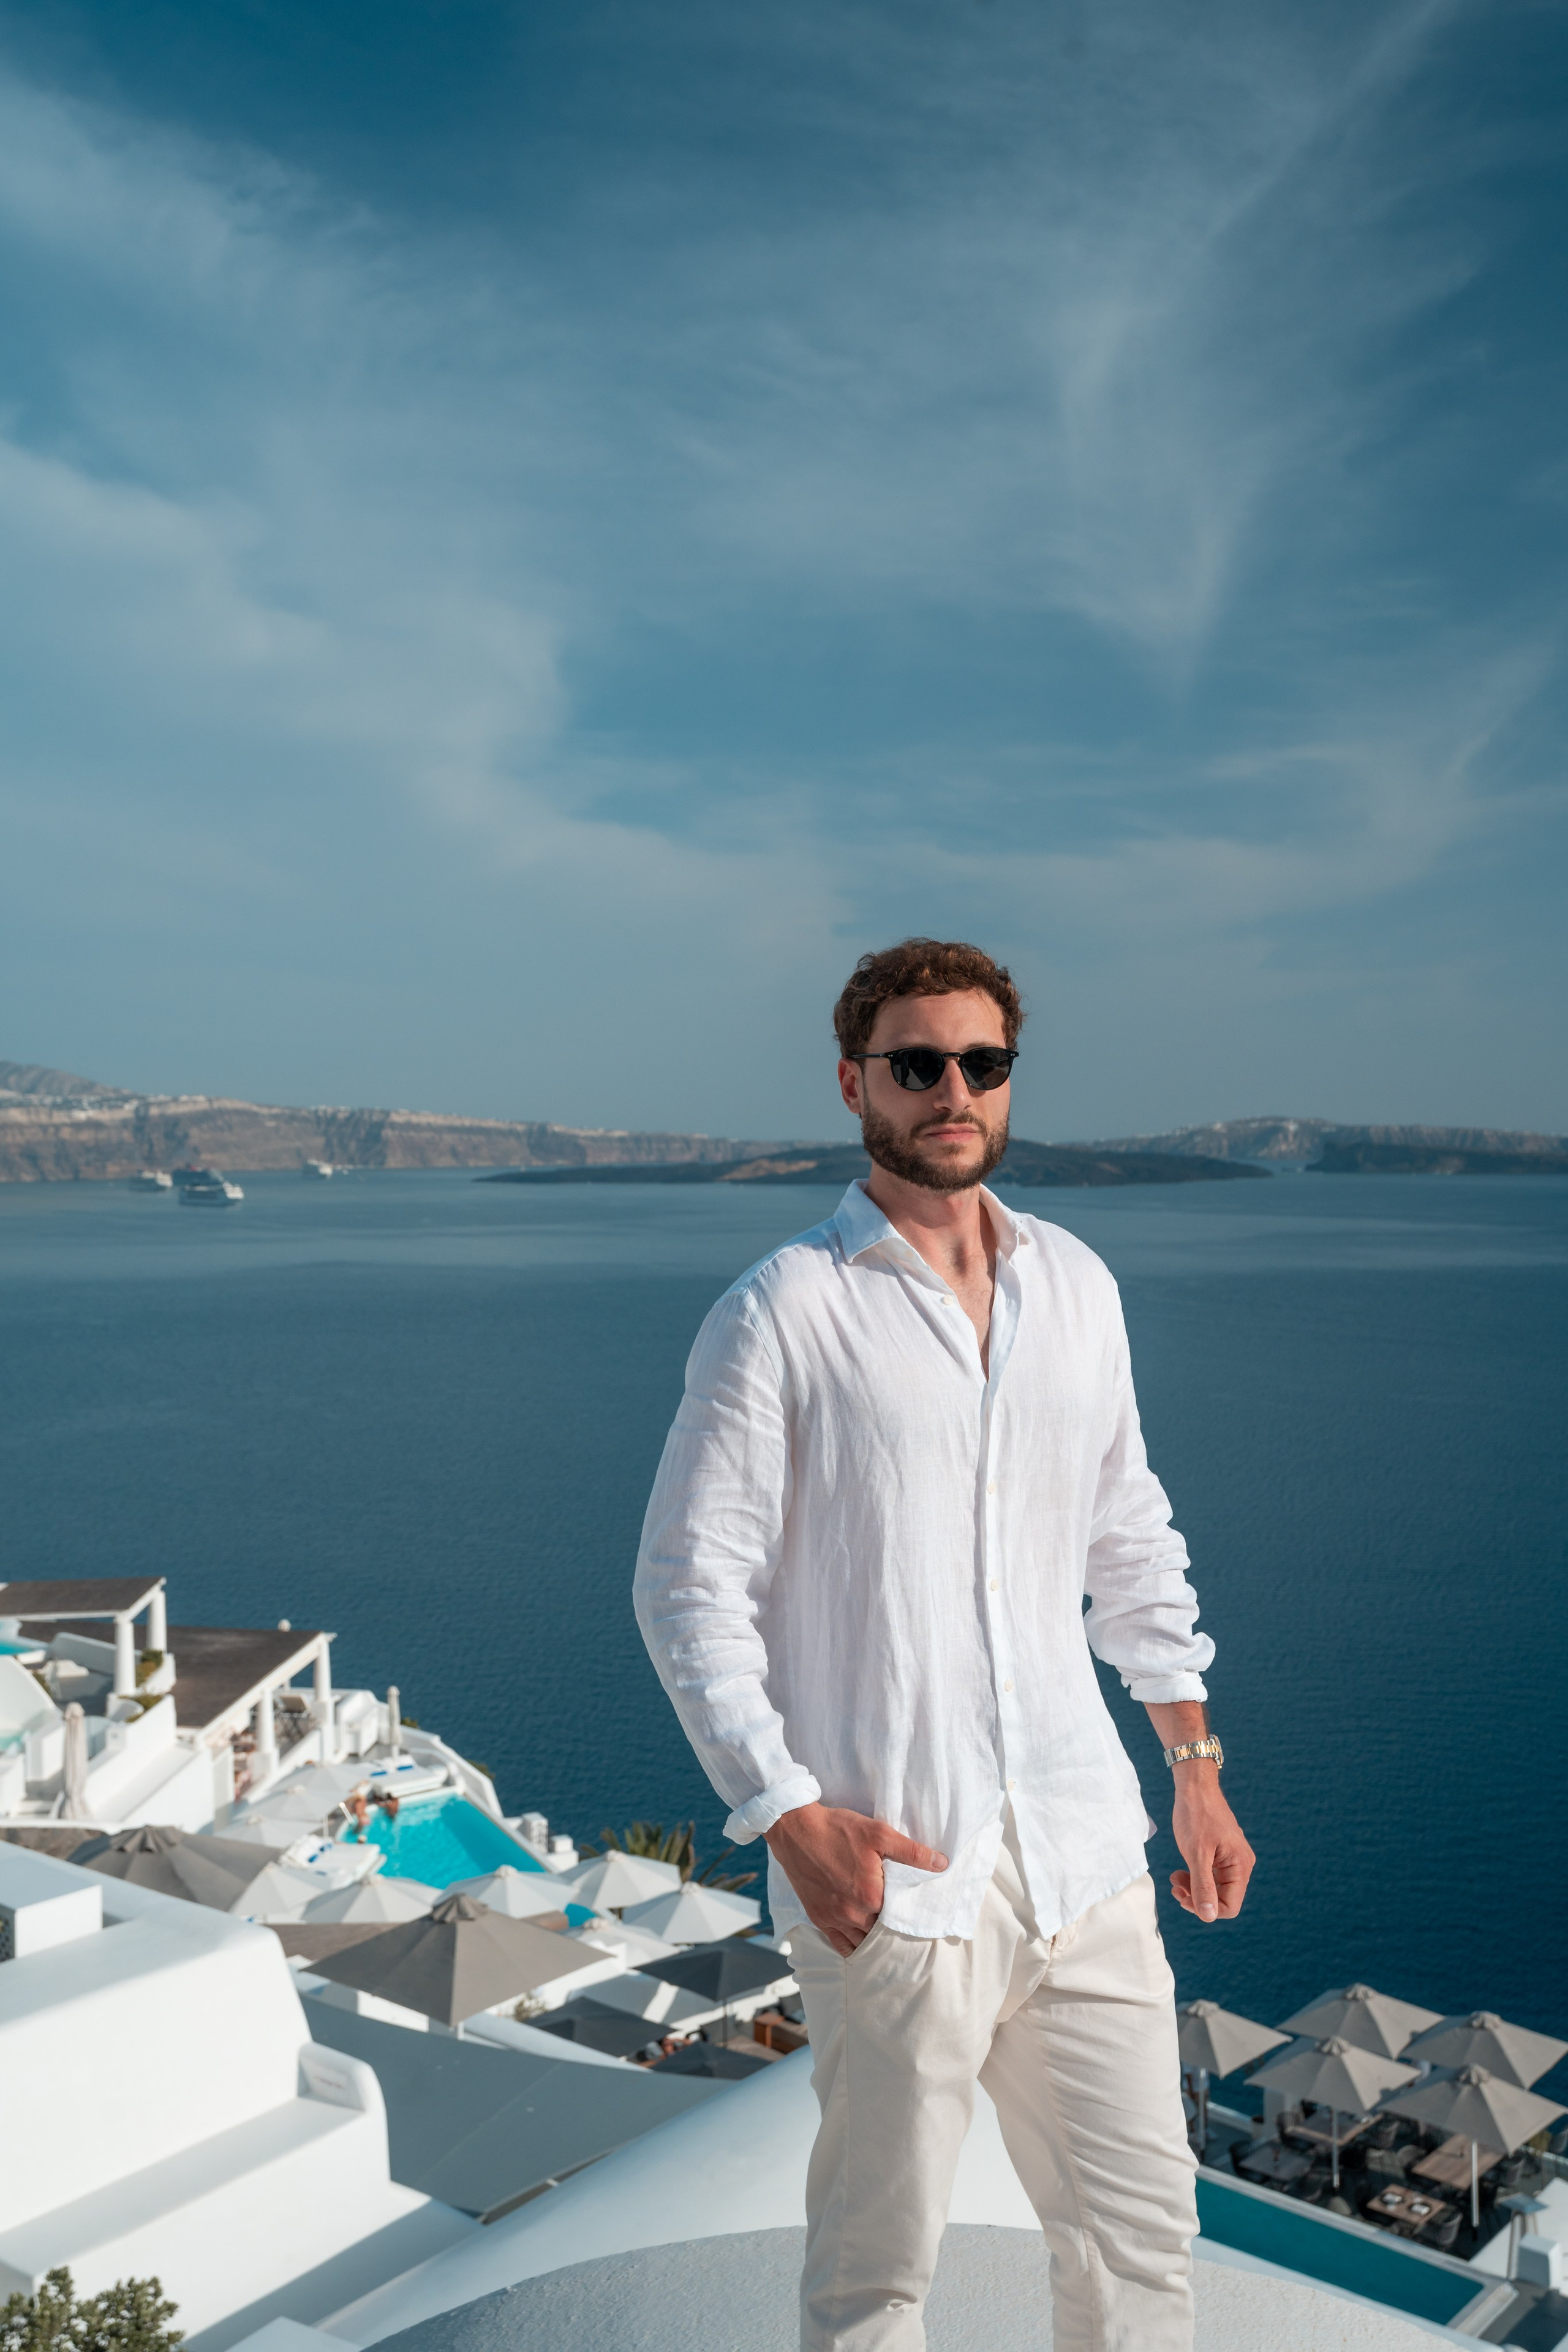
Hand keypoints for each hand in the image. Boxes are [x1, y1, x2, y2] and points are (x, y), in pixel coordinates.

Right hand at [765, 1802, 947, 1955]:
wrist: (795, 1829)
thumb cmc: (837, 1829)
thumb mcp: (879, 1833)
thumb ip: (912, 1852)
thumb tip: (942, 1864)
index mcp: (870, 1896)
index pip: (899, 1916)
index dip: (907, 1913)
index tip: (913, 1908)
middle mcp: (852, 1913)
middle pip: (880, 1931)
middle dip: (891, 1927)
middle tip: (900, 1922)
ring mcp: (833, 1918)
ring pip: (861, 1942)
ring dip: (873, 1940)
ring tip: (884, 1933)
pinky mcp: (817, 1917)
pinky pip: (839, 1944)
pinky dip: (852, 1947)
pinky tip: (861, 1944)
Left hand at [1169, 1769, 1253, 1922]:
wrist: (1194, 1787)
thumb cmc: (1196, 1816)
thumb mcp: (1196, 1854)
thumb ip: (1203, 1886)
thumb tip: (1209, 1917)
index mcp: (1240, 1866)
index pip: (1230, 1906)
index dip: (1206, 1909)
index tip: (1183, 1898)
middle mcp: (1240, 1865)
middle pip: (1222, 1899)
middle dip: (1197, 1898)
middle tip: (1175, 1888)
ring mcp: (1231, 1859)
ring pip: (1214, 1888)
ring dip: (1193, 1887)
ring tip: (1174, 1878)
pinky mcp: (1221, 1854)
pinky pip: (1211, 1875)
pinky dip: (1195, 1876)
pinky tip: (1180, 1871)